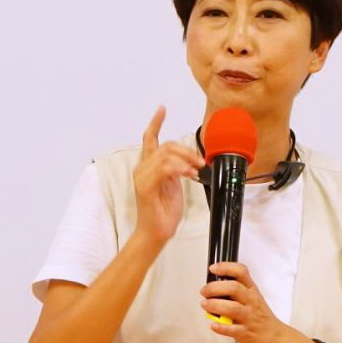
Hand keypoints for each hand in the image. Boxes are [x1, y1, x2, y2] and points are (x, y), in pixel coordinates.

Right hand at [132, 106, 202, 247]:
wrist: (155, 233)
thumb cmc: (163, 212)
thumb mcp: (173, 185)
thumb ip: (175, 169)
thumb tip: (188, 160)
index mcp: (147, 167)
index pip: (149, 139)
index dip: (156, 123)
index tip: (162, 109)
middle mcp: (142, 169)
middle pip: (165, 145)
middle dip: (186, 150)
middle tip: (200, 162)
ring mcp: (142, 178)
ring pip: (165, 155)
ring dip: (185, 159)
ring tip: (196, 170)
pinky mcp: (146, 187)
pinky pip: (164, 169)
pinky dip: (179, 168)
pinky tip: (189, 174)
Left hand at [202, 262, 312, 342]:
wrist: (276, 338)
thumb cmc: (261, 318)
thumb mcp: (253, 298)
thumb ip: (237, 291)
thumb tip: (213, 287)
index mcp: (252, 291)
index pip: (241, 272)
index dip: (226, 267)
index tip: (213, 268)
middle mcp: (251, 301)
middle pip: (234, 288)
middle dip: (214, 288)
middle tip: (204, 292)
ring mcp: (249, 317)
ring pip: (232, 308)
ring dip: (215, 305)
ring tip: (205, 305)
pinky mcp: (246, 333)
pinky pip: (232, 330)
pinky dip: (221, 327)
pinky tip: (214, 325)